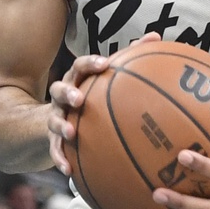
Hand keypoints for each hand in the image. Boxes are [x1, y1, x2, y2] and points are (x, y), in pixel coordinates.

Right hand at [47, 34, 159, 173]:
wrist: (53, 120)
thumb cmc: (89, 95)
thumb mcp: (104, 78)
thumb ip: (129, 58)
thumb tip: (156, 36)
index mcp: (77, 80)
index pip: (80, 66)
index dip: (90, 63)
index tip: (104, 64)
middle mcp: (62, 97)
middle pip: (59, 89)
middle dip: (68, 94)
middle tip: (79, 99)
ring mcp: (56, 117)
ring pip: (54, 119)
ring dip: (61, 126)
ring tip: (71, 134)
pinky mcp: (52, 139)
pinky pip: (54, 150)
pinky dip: (59, 159)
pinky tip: (68, 172)